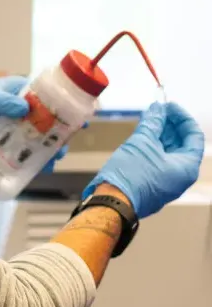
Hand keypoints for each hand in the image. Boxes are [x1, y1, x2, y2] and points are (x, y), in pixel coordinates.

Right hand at [83, 102, 204, 218]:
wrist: (112, 201)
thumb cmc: (131, 175)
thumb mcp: (143, 142)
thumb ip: (153, 122)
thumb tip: (158, 108)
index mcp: (187, 168)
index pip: (193, 136)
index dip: (182, 118)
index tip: (169, 105)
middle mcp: (181, 176)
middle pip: (182, 144)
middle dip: (170, 124)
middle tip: (157, 110)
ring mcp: (167, 181)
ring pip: (169, 152)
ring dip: (160, 134)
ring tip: (148, 119)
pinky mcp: (153, 184)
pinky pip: (159, 161)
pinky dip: (154, 146)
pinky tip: (143, 135)